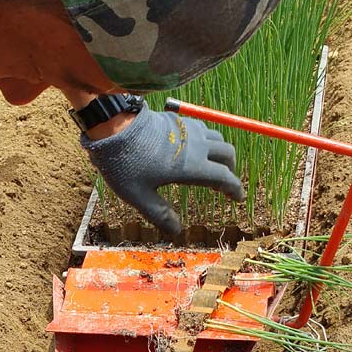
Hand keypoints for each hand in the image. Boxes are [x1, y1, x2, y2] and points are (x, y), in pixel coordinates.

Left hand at [81, 105, 243, 236]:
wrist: (113, 127)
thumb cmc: (125, 164)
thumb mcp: (139, 196)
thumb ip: (160, 214)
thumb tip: (177, 232)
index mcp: (192, 167)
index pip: (225, 178)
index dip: (235, 189)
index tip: (238, 198)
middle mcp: (197, 146)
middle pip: (228, 154)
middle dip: (230, 169)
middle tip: (223, 183)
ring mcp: (188, 129)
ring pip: (218, 138)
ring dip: (220, 152)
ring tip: (210, 165)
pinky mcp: (178, 120)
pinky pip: (203, 128)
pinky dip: (207, 139)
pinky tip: (194, 147)